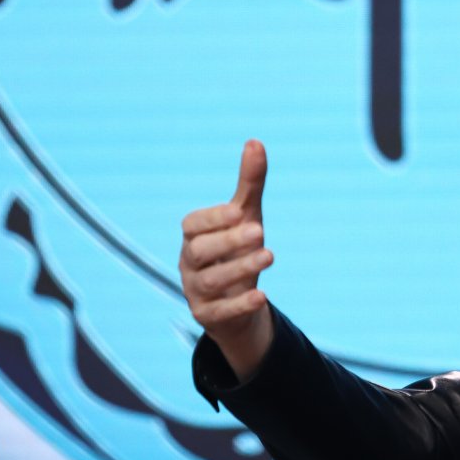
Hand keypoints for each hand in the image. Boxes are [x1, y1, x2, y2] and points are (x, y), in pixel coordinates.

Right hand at [179, 140, 275, 379]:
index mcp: (193, 237)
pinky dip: (240, 304)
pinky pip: (219, 313)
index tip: (239, 211)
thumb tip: (255, 142)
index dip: (214, 218)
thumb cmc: (238, 249)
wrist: (239, 301)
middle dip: (229, 241)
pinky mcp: (208, 317)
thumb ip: (249, 183)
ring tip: (270, 256)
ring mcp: (196, 292)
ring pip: (211, 282)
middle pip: (200, 252)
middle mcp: (189, 263)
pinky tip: (262, 296)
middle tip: (260, 232)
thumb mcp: (246, 216)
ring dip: (240, 268)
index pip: (193, 225)